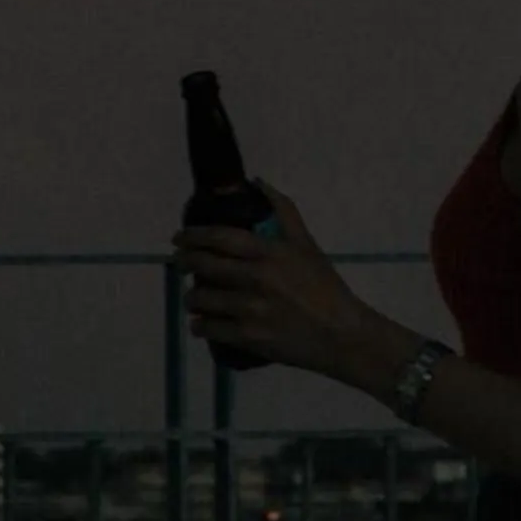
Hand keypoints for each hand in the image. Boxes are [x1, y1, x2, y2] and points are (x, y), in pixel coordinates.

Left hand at [170, 182, 370, 379]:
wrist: (341, 334)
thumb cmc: (324, 286)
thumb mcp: (306, 244)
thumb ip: (283, 210)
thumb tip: (258, 182)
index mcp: (269, 252)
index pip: (220, 237)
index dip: (194, 236)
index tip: (179, 237)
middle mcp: (256, 278)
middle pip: (206, 266)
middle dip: (185, 262)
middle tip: (178, 262)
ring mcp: (251, 309)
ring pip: (204, 299)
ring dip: (191, 298)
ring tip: (191, 298)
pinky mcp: (250, 338)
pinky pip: (212, 329)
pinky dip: (200, 325)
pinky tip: (198, 323)